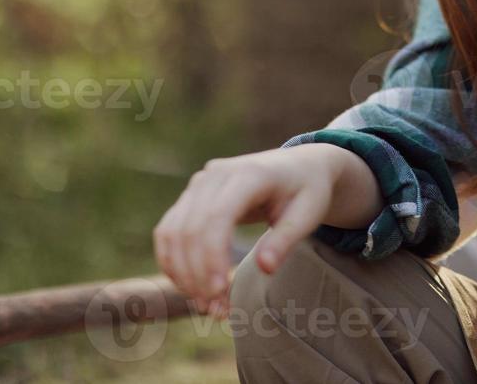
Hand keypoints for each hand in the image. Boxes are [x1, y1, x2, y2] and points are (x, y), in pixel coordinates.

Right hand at [153, 145, 339, 317]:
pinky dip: (173, 262)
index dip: (212, 255)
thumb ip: (286, 239)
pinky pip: (168, 231)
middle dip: (197, 273)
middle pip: (191, 227)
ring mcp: (199, 183)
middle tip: (217, 309)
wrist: (297, 167)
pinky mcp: (190, 197)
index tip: (220, 290)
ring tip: (207, 305)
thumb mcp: (309, 213)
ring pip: (173, 232)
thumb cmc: (306, 191)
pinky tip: (191, 288)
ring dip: (182, 273)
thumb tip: (265, 268)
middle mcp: (216, 174)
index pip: (218, 215)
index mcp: (249, 173)